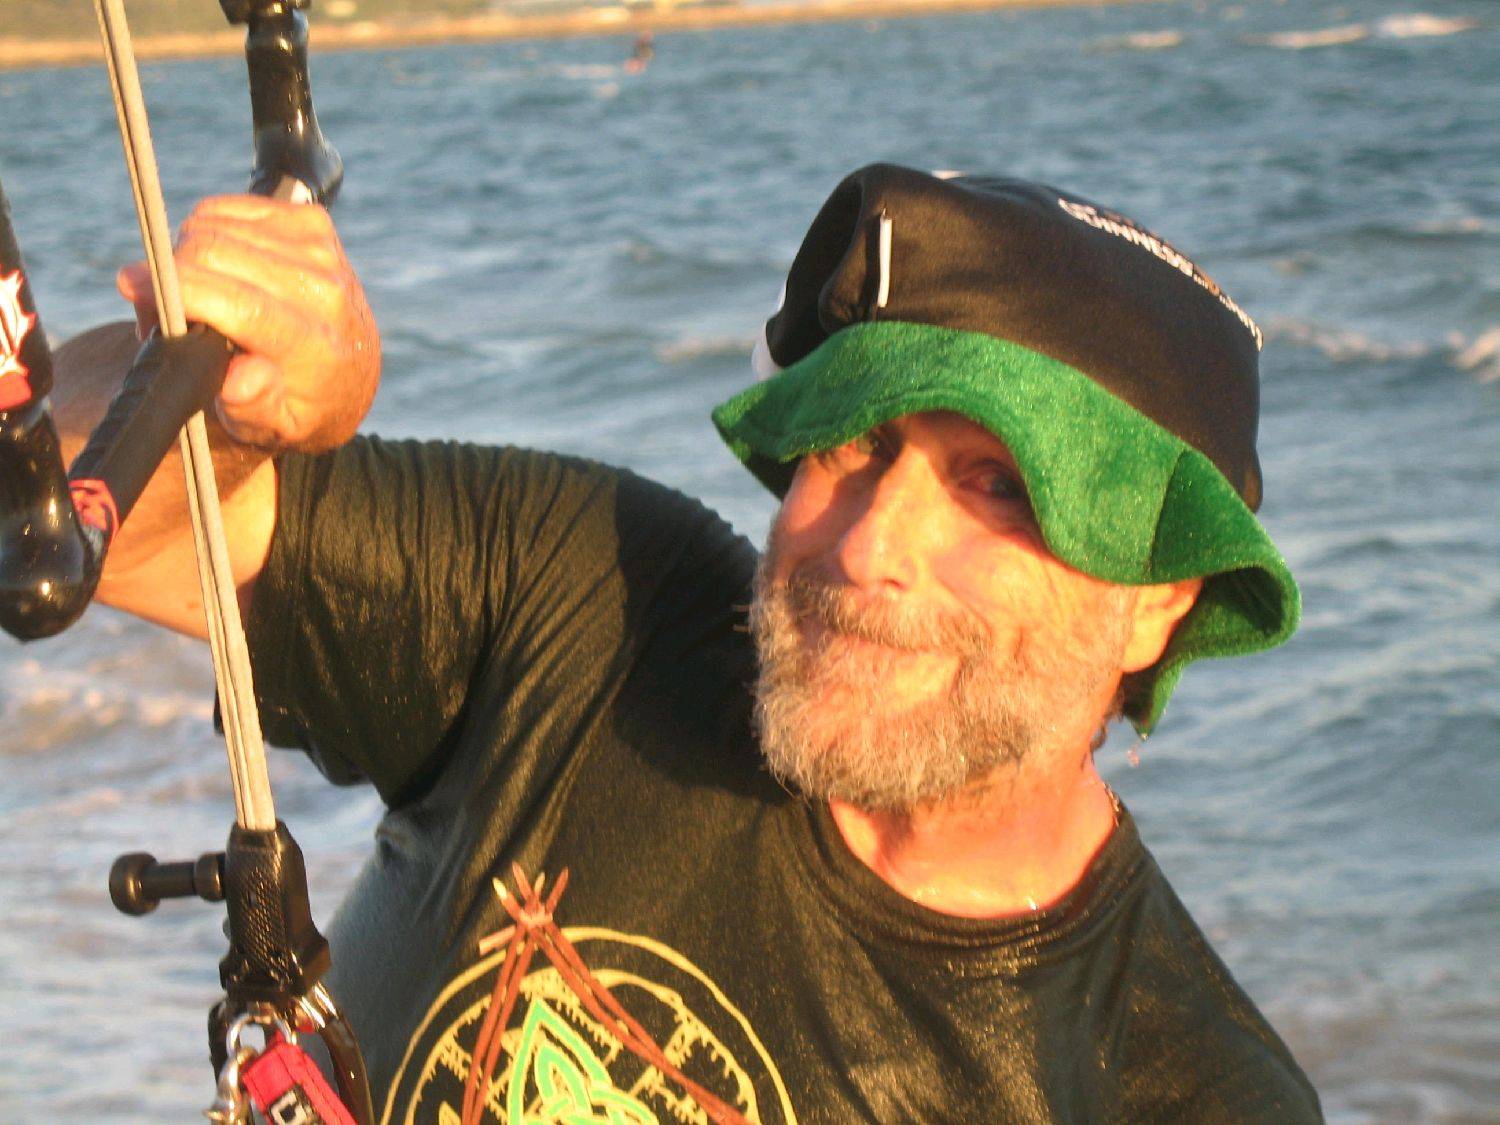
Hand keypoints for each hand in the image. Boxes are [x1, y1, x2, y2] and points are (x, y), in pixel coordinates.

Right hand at [117, 195, 378, 451]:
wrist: (344, 379)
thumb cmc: (293, 408)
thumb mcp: (270, 430)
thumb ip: (254, 408)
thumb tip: (241, 378)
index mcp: (318, 346)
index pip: (239, 304)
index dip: (176, 288)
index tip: (131, 285)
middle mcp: (327, 292)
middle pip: (215, 252)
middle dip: (169, 274)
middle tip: (161, 313)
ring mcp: (322, 251)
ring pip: (213, 225)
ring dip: (184, 256)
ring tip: (194, 298)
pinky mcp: (311, 221)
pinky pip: (224, 209)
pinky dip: (205, 233)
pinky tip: (216, 270)